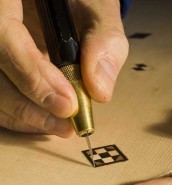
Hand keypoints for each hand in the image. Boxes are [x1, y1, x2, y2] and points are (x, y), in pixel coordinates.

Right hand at [0, 0, 127, 135]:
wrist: (65, 5)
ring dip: (25, 116)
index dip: (32, 76)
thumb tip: (99, 90)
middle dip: (29, 106)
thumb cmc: (80, 2)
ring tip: (60, 127)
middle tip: (65, 125)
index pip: (3, 37)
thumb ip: (102, 41)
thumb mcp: (96, 10)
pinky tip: (44, 119)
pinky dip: (19, 115)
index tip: (67, 104)